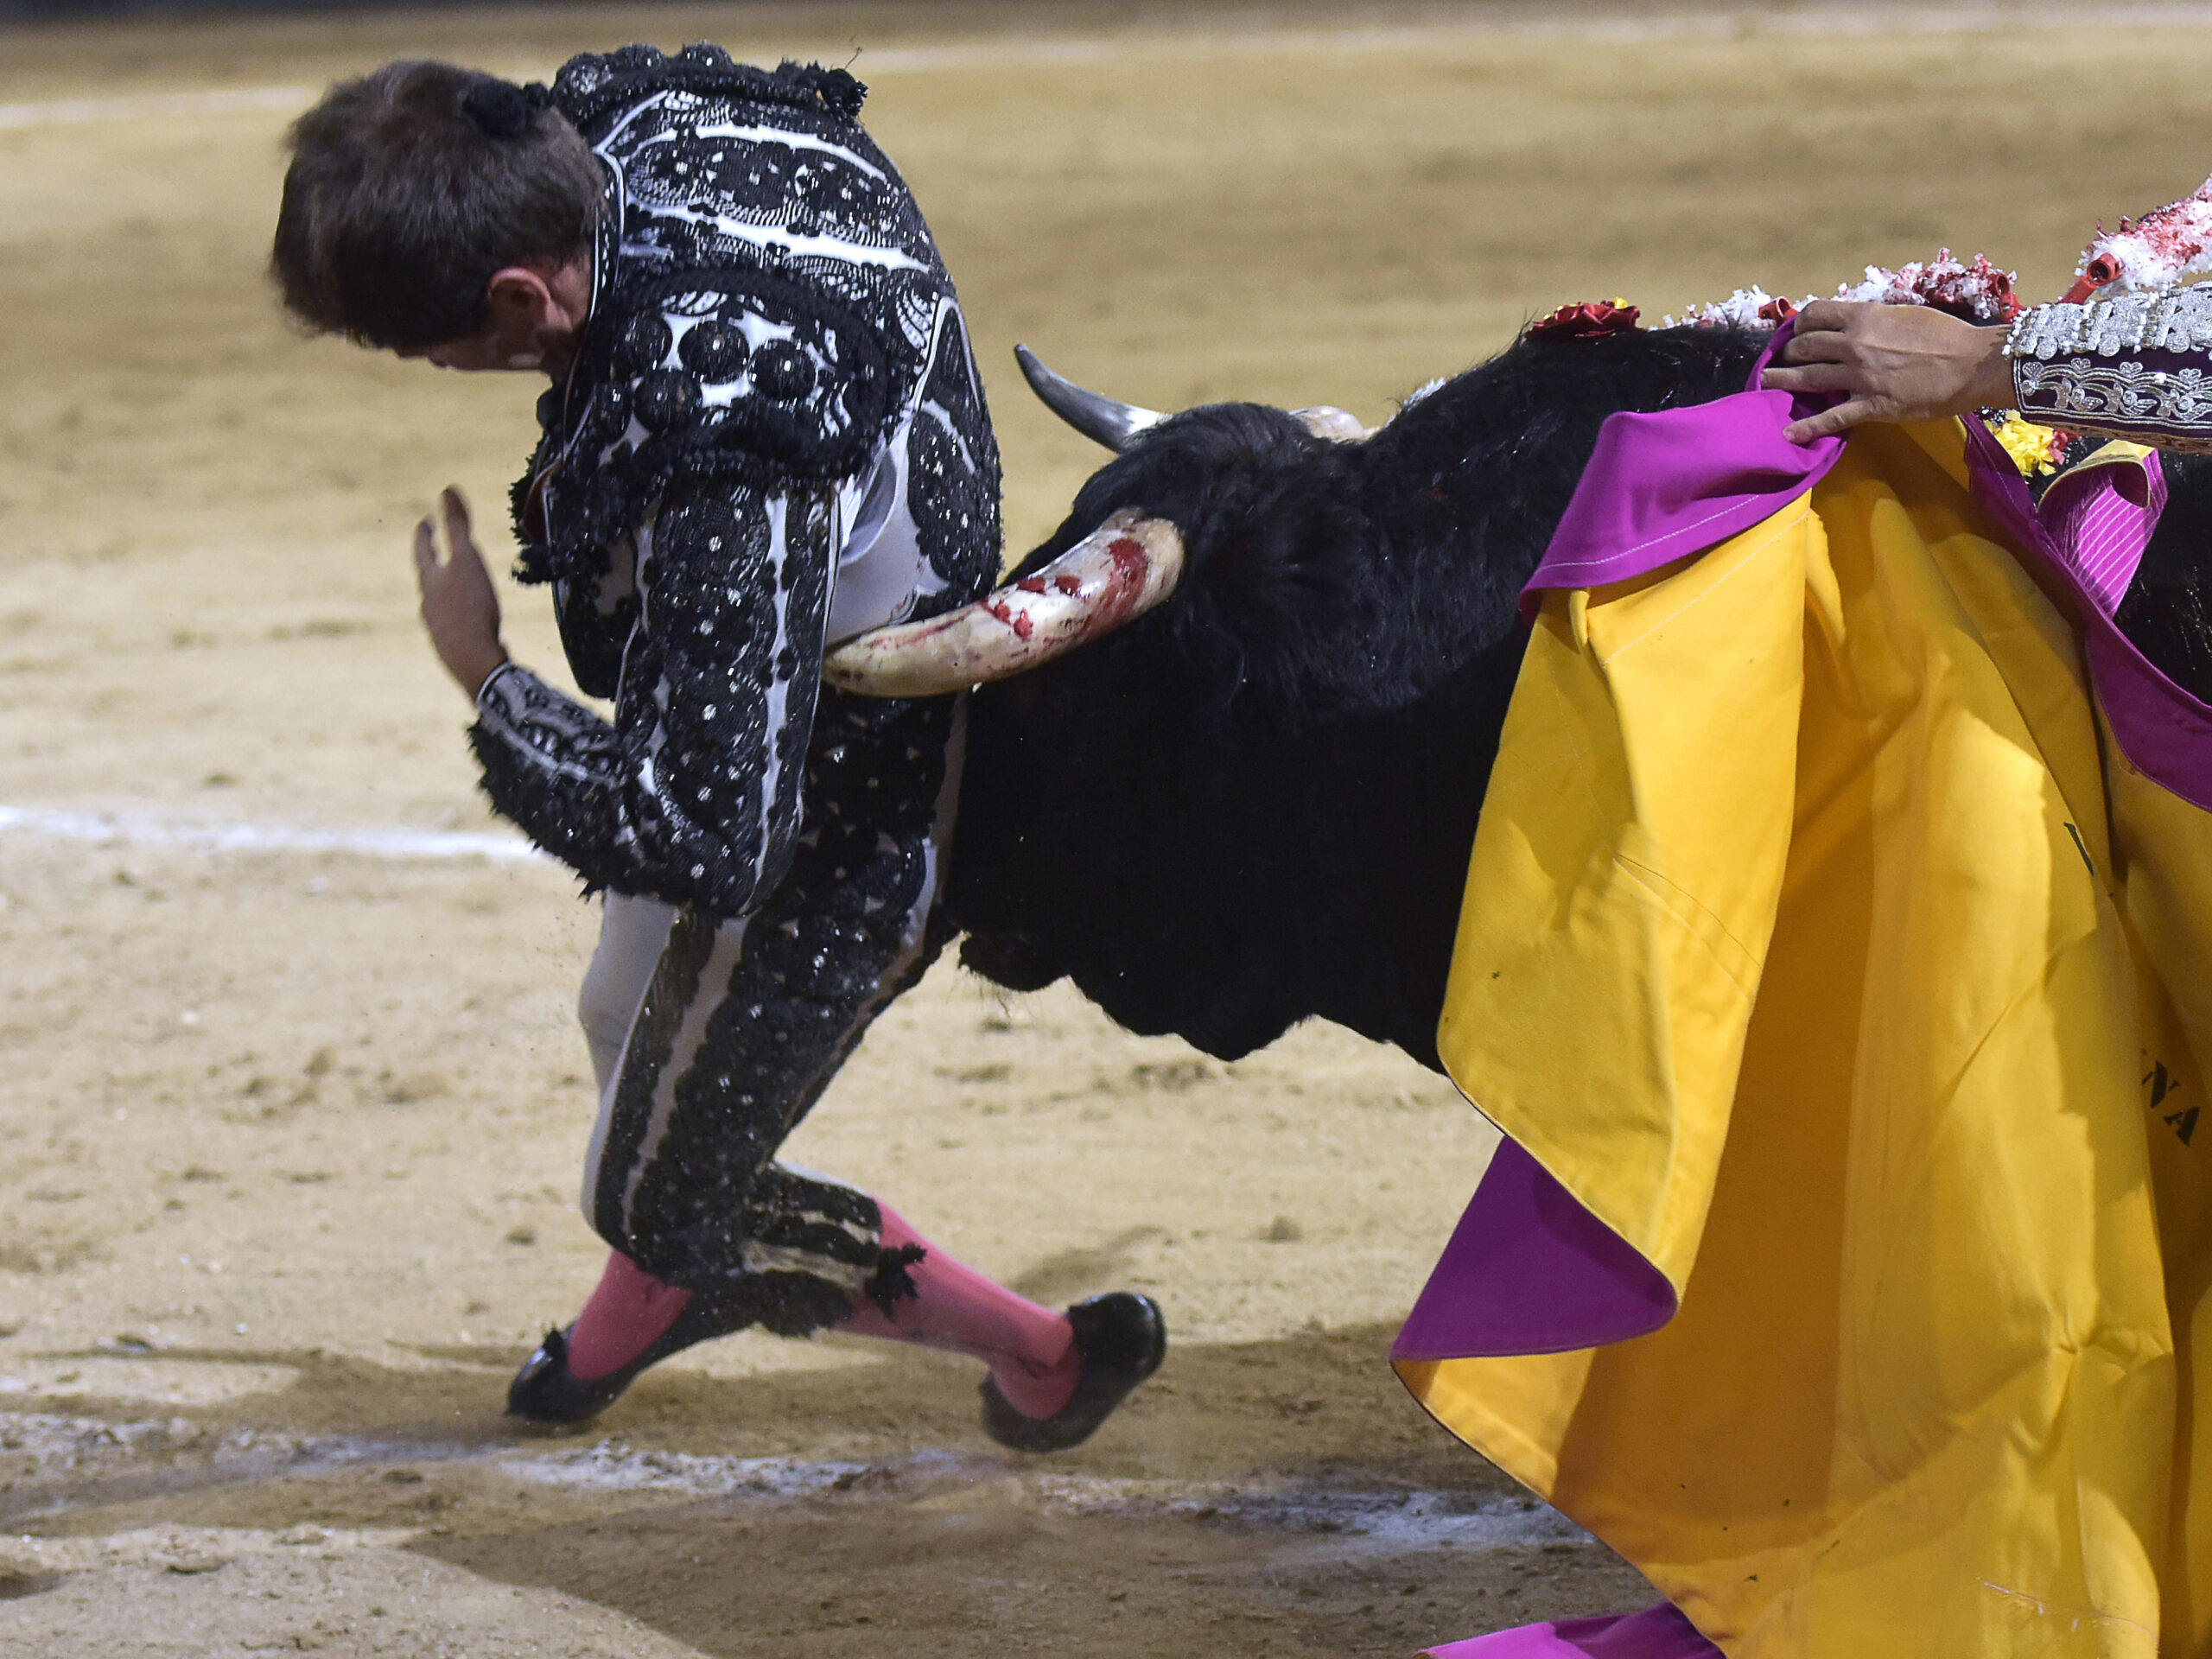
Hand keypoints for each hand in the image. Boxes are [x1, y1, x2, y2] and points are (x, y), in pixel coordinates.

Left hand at [412, 487, 509, 699]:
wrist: (476, 663)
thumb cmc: (471, 608)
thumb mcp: (467, 559)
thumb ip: (457, 526)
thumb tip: (447, 489)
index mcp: (430, 580)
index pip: (422, 550)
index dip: (424, 533)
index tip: (424, 522)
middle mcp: (428, 604)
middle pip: (427, 577)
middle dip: (432, 562)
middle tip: (435, 551)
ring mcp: (437, 629)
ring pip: (437, 604)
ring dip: (444, 592)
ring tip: (454, 588)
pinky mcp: (451, 649)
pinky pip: (452, 626)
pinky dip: (458, 617)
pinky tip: (469, 625)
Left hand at [1761, 300, 2014, 444]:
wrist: (1974, 363)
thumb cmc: (1946, 336)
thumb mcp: (1904, 314)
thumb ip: (1875, 319)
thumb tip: (1856, 320)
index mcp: (1864, 317)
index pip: (1815, 314)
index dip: (1799, 323)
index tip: (1796, 331)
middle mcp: (1855, 344)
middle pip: (1804, 346)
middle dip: (1788, 353)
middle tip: (1782, 360)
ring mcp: (1860, 376)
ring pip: (1806, 379)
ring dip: (1782, 381)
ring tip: (1767, 384)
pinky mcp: (1870, 405)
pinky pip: (1830, 419)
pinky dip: (1806, 428)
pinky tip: (1788, 434)